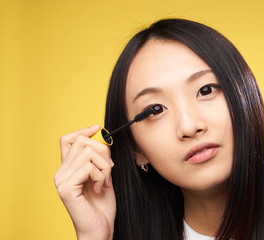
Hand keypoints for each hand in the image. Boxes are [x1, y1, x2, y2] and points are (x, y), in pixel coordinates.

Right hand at [54, 125, 115, 239]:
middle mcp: (61, 173)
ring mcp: (61, 180)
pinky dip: (102, 177)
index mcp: (68, 169)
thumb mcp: (103, 175)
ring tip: (104, 183)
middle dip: (103, 152)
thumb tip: (100, 137)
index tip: (97, 128)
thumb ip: (98, 158)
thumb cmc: (101, 205)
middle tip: (109, 170)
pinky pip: (89, 168)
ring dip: (105, 167)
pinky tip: (100, 189)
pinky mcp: (66, 188)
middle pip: (82, 142)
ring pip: (89, 154)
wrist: (100, 228)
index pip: (67, 140)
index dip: (82, 131)